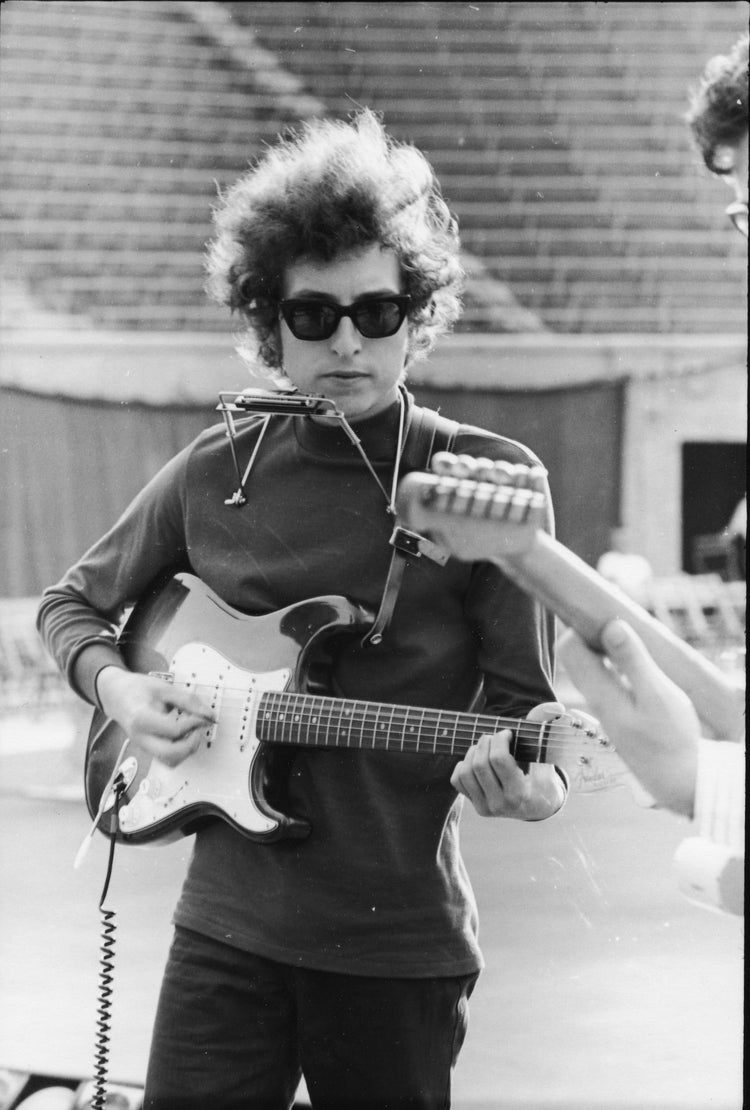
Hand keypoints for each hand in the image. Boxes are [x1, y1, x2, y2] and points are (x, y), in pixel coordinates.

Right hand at [96, 666, 216, 766]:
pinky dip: (180, 750)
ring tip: (190, 731)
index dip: (194, 723)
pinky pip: (168, 758)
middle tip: (197, 728)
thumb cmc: (138, 690)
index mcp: (142, 718)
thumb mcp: (164, 688)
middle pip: (170, 755)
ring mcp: (144, 746)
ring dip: (186, 750)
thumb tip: (209, 715)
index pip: (173, 730)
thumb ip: (188, 701)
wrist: (117, 696)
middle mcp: (141, 738)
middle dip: (191, 744)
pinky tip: (183, 734)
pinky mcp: (148, 749)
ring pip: (170, 762)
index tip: (203, 715)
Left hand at [450, 702, 566, 820]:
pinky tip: (477, 762)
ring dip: (473, 752)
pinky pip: (457, 780)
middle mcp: (501, 804)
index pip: (499, 760)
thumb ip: (546, 733)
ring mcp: (486, 807)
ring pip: (466, 772)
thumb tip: (554, 707)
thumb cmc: (544, 779)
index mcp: (521, 793)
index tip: (508, 733)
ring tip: (486, 747)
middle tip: (495, 736)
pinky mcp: (476, 806)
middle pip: (480, 765)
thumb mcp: (549, 760)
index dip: (500, 739)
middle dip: (486, 742)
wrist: (539, 808)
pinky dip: (463, 765)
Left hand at [558, 619, 699, 815]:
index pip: (569, 648)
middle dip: (592, 634)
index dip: (581, 626)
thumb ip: (633, 661)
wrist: (681, 780)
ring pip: (592, 667)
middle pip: (577, 656)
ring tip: (633, 641)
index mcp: (599, 694)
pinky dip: (616, 665)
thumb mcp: (658, 695)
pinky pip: (606, 680)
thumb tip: (611, 626)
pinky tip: (638, 664)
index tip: (606, 616)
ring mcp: (605, 708)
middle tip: (621, 624)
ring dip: (606, 649)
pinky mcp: (617, 714)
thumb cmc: (673, 738)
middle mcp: (595, 700)